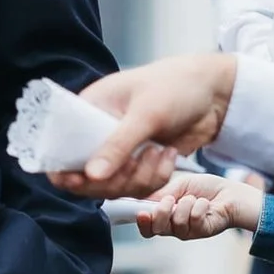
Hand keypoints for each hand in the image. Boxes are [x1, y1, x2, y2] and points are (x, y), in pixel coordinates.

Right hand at [49, 53, 238, 197]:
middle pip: (87, 178)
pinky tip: (168, 155)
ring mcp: (120, 152)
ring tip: (159, 151)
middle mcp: (99, 134)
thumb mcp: (146, 113)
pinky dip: (156, 178)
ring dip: (141, 177)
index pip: (59, 147)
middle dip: (115, 178)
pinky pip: (139, 188)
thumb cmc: (175, 86)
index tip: (79, 181)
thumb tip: (91, 176)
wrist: (214, 93)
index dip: (63, 169)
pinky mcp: (140, 165)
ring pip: (115, 187)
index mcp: (88, 110)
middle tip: (137, 162)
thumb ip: (117, 144)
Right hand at [128, 172, 261, 239]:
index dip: (142, 222)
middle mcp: (174, 226)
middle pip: (157, 229)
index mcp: (165, 215)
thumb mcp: (179, 185)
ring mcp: (188, 231)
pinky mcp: (202, 232)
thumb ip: (161, 194)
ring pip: (176, 224)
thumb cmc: (205, 188)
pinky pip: (194, 221)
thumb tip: (144, 202)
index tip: (142, 212)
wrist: (230, 192)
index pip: (148, 226)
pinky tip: (206, 204)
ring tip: (195, 199)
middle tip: (171, 199)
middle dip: (162, 212)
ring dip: (186, 205)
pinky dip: (199, 207)